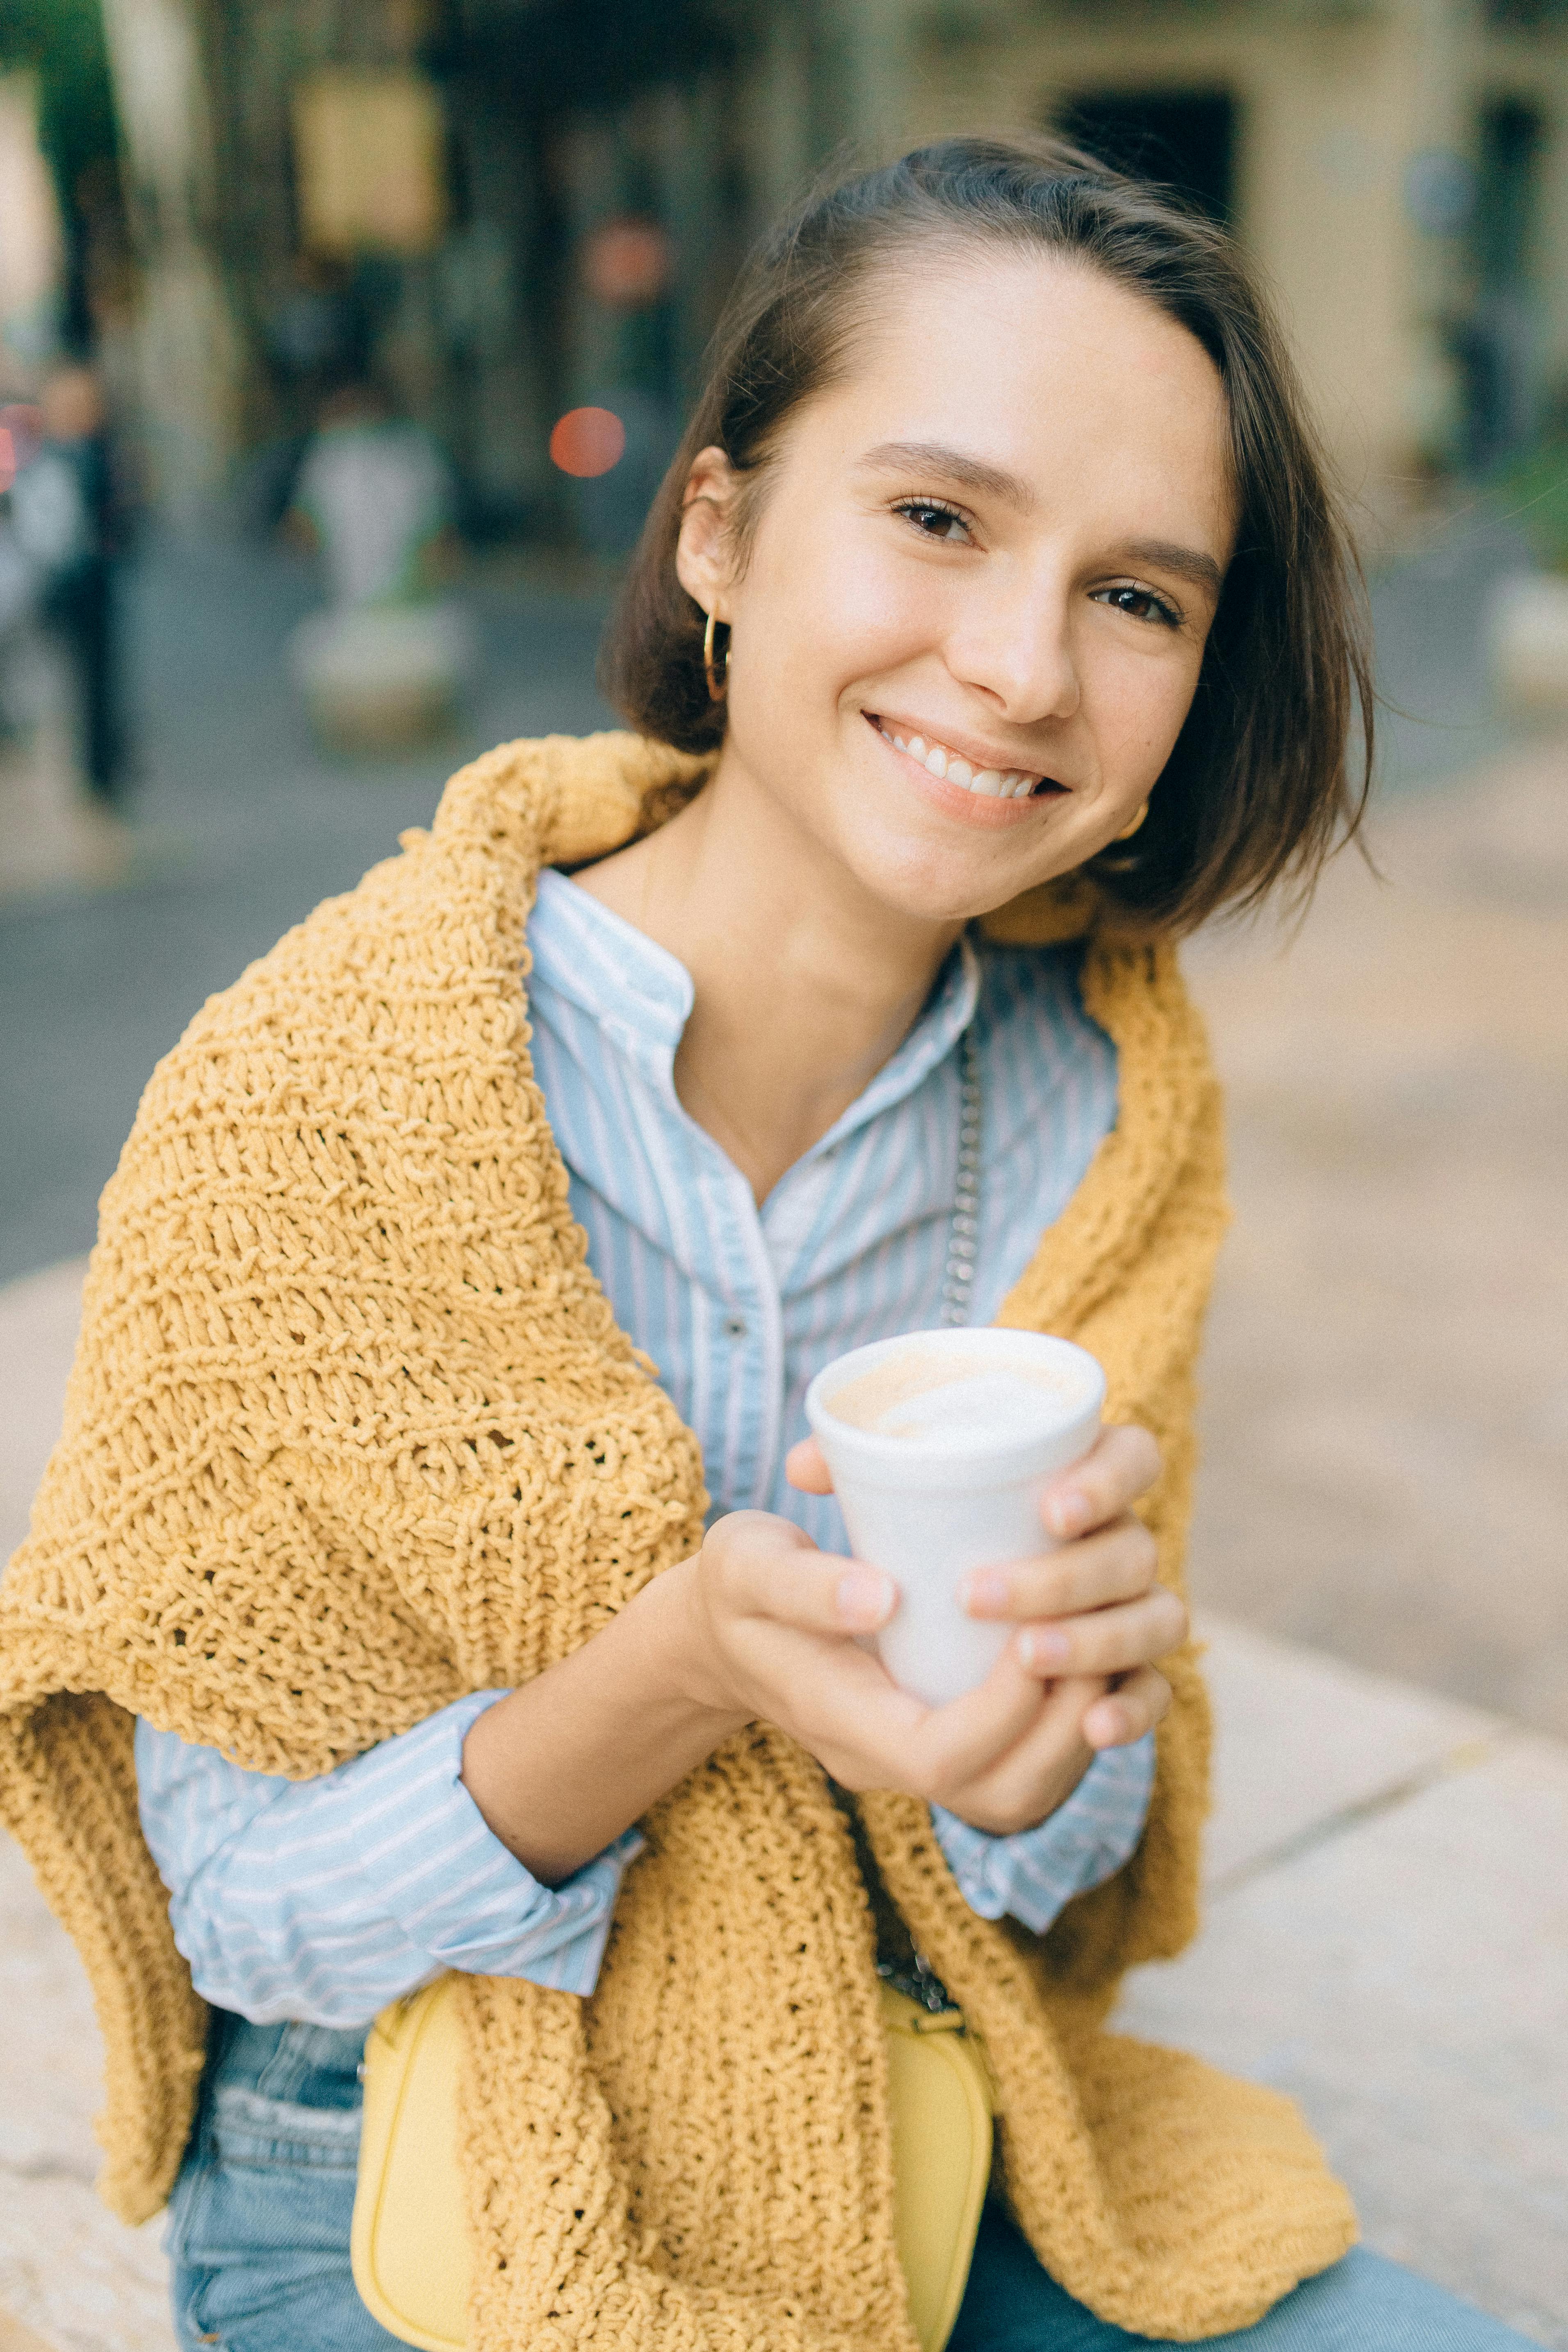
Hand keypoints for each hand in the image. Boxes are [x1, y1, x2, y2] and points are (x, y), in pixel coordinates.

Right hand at [773, 1420, 1184, 1833]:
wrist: (723, 1629)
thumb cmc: (738, 1588)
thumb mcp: (747, 1566)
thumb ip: (805, 1584)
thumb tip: (882, 1597)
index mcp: (843, 1726)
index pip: (943, 1760)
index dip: (1004, 1708)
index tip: (1030, 1630)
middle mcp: (888, 1762)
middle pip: (1002, 1794)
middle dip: (1065, 1723)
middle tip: (1093, 1636)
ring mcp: (918, 1758)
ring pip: (1025, 1793)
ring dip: (1078, 1727)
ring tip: (1101, 1646)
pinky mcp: (943, 1737)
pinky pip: (1026, 1769)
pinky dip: (1069, 1726)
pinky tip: (1084, 1661)